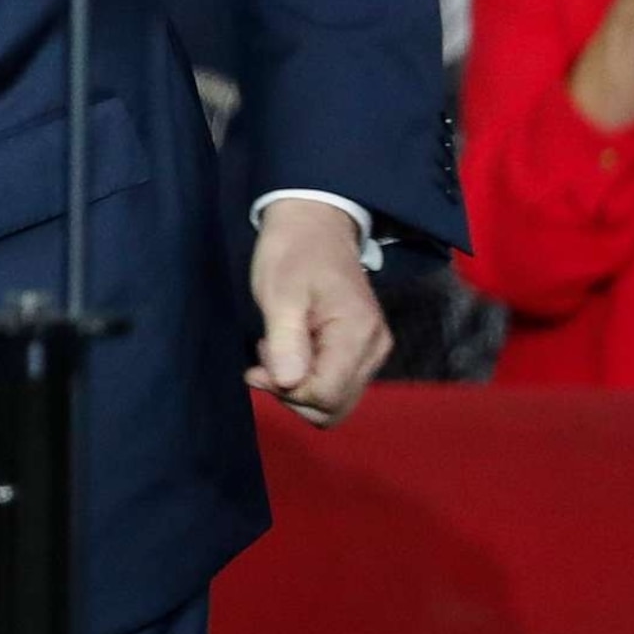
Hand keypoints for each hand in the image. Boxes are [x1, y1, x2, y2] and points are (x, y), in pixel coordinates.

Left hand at [246, 197, 390, 427]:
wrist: (315, 226)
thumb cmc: (293, 253)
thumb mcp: (279, 292)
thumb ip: (286, 340)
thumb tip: (288, 384)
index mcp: (357, 334)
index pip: (325, 396)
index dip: (287, 391)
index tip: (260, 363)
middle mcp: (374, 350)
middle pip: (333, 408)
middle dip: (292, 395)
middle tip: (264, 358)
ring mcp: (372, 352)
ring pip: (335, 402)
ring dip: (298, 388)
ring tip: (276, 350)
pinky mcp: (363, 351)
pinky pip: (337, 385)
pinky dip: (309, 379)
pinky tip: (290, 351)